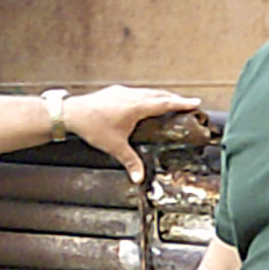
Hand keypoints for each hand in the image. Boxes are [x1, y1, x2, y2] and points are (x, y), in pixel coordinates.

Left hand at [60, 86, 202, 182]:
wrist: (72, 112)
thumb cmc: (93, 127)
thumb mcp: (115, 146)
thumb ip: (130, 161)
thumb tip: (139, 178)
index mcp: (137, 107)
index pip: (165, 103)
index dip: (182, 103)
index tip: (196, 103)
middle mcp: (133, 96)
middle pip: (160, 94)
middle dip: (175, 99)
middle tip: (188, 103)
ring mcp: (123, 91)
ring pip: (148, 91)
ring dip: (161, 95)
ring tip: (170, 101)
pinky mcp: (115, 91)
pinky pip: (137, 91)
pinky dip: (147, 95)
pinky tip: (146, 101)